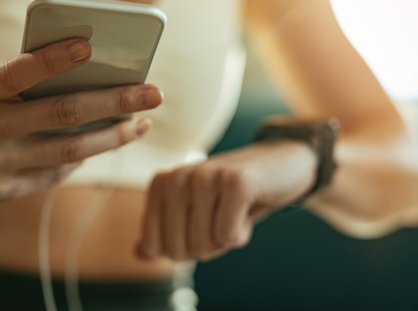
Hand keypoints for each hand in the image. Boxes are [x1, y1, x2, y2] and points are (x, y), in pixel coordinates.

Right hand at [0, 38, 162, 207]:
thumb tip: (77, 71)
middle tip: (154, 93)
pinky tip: (104, 143)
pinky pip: (55, 173)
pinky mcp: (3, 191)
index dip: (55, 58)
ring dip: (112, 137)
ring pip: (69, 151)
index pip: (20, 72)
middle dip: (115, 103)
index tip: (90, 45)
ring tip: (140, 123)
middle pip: (63, 114)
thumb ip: (16, 79)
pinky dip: (82, 158)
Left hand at [136, 140, 315, 261]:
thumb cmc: (231, 195)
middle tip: (221, 218)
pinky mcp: (235, 182)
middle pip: (179, 250)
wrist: (281, 164)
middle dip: (206, 246)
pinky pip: (228, 236)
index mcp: (160, 183)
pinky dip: (242, 233)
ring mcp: (205, 176)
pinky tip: (248, 209)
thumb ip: (163, 233)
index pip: (154, 247)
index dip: (182, 249)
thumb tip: (137, 254)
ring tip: (234, 210)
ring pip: (204, 244)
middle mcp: (177, 176)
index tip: (200, 225)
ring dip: (226, 238)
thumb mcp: (193, 213)